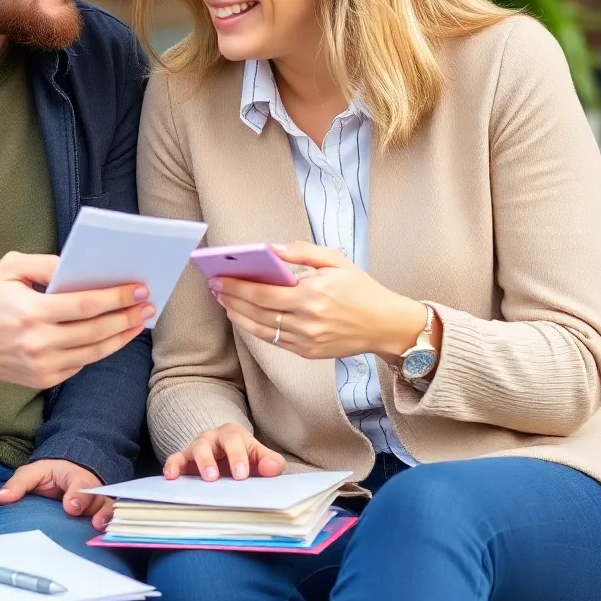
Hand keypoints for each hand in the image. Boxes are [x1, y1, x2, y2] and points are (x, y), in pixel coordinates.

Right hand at [0, 251, 154, 388]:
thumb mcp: (10, 267)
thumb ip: (47, 263)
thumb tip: (81, 267)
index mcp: (31, 312)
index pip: (86, 305)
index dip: (116, 298)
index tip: (139, 289)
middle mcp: (38, 343)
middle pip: (96, 331)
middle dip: (127, 317)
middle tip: (148, 305)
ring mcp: (41, 366)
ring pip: (93, 352)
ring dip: (121, 337)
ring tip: (139, 322)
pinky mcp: (42, 380)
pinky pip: (80, 364)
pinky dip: (100, 350)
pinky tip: (114, 337)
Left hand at [0, 459, 112, 529]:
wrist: (68, 472)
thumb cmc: (50, 474)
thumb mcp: (33, 473)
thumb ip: (18, 484)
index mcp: (73, 475)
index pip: (78, 482)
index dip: (77, 494)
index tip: (71, 506)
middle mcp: (90, 487)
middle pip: (96, 497)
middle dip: (94, 507)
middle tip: (92, 521)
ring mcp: (97, 501)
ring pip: (107, 507)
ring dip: (106, 517)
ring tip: (100, 528)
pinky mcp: (100, 513)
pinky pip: (109, 518)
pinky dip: (111, 526)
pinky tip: (106, 537)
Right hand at [163, 424, 285, 480]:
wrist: (230, 456)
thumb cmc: (246, 458)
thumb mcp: (260, 457)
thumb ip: (269, 462)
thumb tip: (271, 468)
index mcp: (233, 435)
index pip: (234, 442)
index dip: (237, 457)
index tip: (241, 476)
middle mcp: (212, 438)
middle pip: (208, 442)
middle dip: (209, 460)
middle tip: (213, 478)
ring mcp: (197, 448)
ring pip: (192, 449)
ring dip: (194, 464)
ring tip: (198, 480)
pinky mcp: (185, 459)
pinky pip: (176, 459)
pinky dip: (172, 466)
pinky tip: (171, 477)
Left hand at [209, 242, 429, 361]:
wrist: (385, 325)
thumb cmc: (361, 289)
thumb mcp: (335, 261)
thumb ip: (301, 252)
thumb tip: (270, 249)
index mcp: (312, 295)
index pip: (262, 292)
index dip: (236, 287)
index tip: (218, 278)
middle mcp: (307, 321)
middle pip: (257, 311)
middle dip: (231, 300)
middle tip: (215, 288)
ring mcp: (306, 340)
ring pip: (261, 330)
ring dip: (238, 316)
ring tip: (224, 302)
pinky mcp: (308, 352)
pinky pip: (274, 340)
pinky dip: (255, 329)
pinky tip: (245, 317)